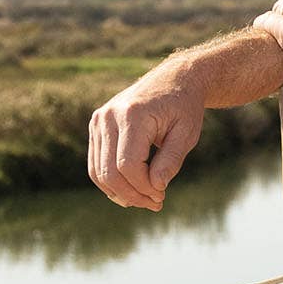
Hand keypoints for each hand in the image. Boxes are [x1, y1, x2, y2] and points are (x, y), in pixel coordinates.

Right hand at [88, 67, 205, 211]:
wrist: (174, 80)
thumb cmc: (183, 107)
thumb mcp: (187, 134)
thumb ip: (171, 161)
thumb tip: (156, 188)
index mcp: (132, 115)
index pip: (128, 165)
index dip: (144, 187)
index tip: (162, 195)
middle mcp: (109, 116)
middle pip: (110, 171)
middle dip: (132, 195)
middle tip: (155, 204)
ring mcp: (98, 120)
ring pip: (98, 171)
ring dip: (120, 193)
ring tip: (145, 200)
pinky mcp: (96, 127)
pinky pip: (96, 164)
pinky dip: (111, 182)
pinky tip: (131, 191)